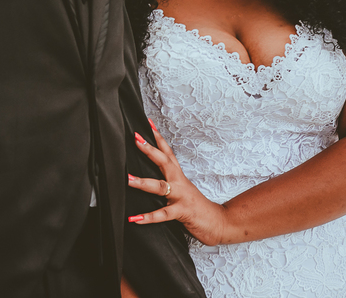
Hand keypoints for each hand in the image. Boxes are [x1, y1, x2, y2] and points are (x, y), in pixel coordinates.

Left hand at [128, 124, 228, 245]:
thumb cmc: (196, 207)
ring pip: (160, 187)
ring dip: (143, 182)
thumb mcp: (181, 191)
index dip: (158, 137)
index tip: (148, 123)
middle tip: (136, 138)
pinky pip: (164, 214)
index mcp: (178, 176)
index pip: (167, 152)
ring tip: (128, 179)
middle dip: (149, 150)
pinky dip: (149, 217)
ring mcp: (181, 196)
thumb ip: (167, 184)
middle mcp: (179, 182)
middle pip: (164, 162)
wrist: (217, 222)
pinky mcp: (182, 212)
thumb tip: (147, 180)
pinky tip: (135, 218)